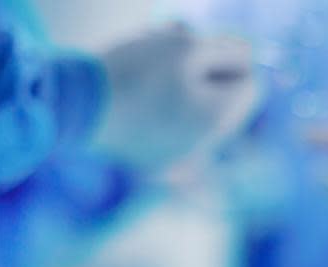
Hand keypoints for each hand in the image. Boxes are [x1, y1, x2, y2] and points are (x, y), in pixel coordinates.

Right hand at [94, 23, 260, 174]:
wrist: (76, 109)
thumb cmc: (135, 71)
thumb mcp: (188, 45)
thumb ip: (230, 50)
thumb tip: (249, 61)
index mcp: (222, 119)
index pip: (252, 82)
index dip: (227, 57)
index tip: (195, 48)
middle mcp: (208, 146)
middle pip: (225, 99)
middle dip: (205, 71)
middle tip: (169, 49)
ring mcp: (181, 157)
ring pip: (197, 111)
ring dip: (182, 84)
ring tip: (147, 65)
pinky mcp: (153, 160)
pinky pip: (173, 128)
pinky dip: (162, 107)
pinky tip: (135, 92)